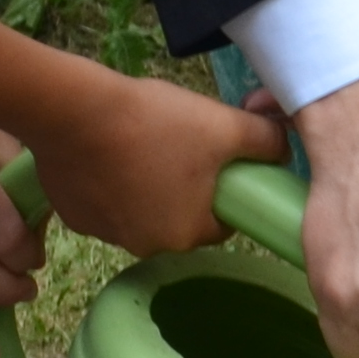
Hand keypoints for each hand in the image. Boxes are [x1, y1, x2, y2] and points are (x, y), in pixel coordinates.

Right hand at [22, 71, 284, 284]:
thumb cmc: (156, 123)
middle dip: (181, 190)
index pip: (220, 222)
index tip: (212, 161)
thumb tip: (284, 147)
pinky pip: (102, 204)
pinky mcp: (74, 216)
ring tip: (138, 143)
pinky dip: (107, 183)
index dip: (221, 191)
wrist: (75, 111)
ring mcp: (106, 234)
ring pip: (139, 212)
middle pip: (179, 219)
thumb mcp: (224, 125)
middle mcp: (147, 246)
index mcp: (187, 234)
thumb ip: (264, 140)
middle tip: (176, 146)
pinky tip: (105, 151)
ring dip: (143, 188)